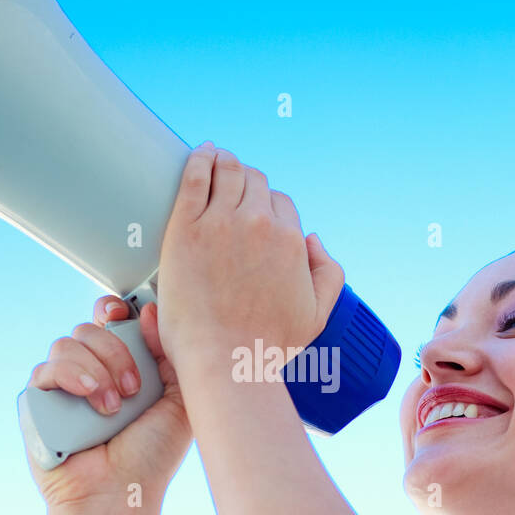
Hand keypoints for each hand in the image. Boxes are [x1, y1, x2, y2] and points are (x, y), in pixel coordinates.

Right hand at [24, 296, 191, 514]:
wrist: (121, 495)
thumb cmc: (151, 457)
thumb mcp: (178, 401)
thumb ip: (170, 355)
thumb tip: (149, 312)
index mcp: (120, 367)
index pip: (108, 321)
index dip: (114, 309)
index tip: (126, 312)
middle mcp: (89, 374)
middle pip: (89, 328)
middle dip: (115, 351)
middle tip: (134, 388)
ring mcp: (60, 388)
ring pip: (66, 344)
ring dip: (96, 369)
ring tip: (113, 407)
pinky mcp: (37, 404)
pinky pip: (44, 369)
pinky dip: (71, 377)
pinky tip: (90, 400)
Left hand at [156, 142, 344, 377]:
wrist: (227, 361)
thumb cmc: (268, 345)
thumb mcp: (318, 312)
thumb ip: (329, 272)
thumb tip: (312, 240)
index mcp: (290, 240)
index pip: (280, 203)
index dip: (267, 205)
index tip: (253, 208)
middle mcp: (259, 224)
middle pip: (254, 182)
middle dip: (246, 181)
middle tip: (231, 184)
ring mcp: (220, 224)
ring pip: (227, 171)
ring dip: (224, 162)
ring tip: (215, 159)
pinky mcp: (185, 229)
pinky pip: (194, 178)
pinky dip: (199, 160)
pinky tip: (200, 154)